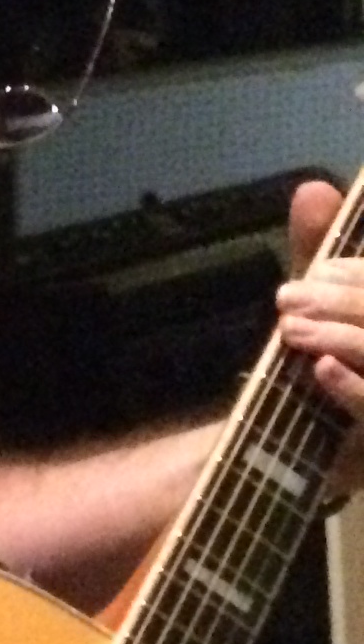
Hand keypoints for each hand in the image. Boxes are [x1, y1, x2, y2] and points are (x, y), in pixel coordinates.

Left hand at [280, 176, 363, 498]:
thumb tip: (313, 189)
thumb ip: (320, 250)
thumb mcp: (325, 306)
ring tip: (291, 330)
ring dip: (345, 338)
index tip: (321, 271)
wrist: (287, 454)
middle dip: (350, 304)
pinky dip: (355, 390)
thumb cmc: (329, 366)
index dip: (363, 277)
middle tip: (288, 300)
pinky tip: (321, 372)